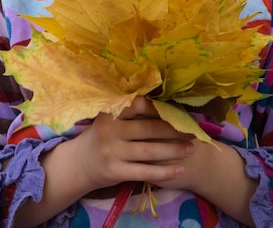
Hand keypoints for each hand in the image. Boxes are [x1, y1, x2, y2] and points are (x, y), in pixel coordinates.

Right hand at [76, 96, 195, 192]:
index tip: (180, 110)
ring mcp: (112, 152)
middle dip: (173, 130)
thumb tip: (159, 100)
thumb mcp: (109, 118)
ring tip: (192, 149)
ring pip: (150, 151)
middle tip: (193, 130)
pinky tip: (180, 169)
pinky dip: (164, 171)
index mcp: (111, 113)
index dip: (160, 108)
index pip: (139, 106)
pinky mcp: (115, 172)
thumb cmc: (102, 136)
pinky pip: (145, 172)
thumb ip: (128, 110)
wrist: (79, 164)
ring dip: (174, 150)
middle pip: (148, 129)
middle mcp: (111, 130)